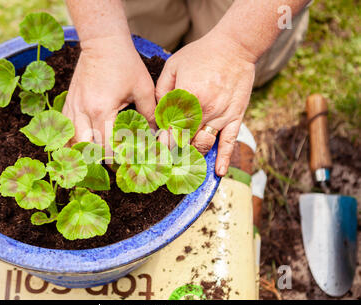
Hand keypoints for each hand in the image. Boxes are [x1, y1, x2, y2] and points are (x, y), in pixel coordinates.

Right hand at [63, 36, 155, 153]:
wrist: (102, 42)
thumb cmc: (125, 63)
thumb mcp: (143, 88)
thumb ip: (149, 113)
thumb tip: (154, 133)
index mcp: (103, 110)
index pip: (106, 146)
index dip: (117, 158)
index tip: (127, 162)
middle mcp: (83, 111)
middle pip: (87, 148)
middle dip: (100, 159)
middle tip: (113, 164)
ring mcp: (73, 107)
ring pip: (72, 141)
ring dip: (84, 151)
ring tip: (96, 158)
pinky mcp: (69, 102)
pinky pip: (65, 128)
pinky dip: (73, 139)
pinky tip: (81, 144)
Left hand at [156, 32, 255, 176]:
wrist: (235, 47)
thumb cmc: (201, 55)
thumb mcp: (173, 66)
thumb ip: (162, 91)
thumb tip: (156, 114)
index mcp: (186, 98)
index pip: (170, 129)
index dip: (161, 144)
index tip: (154, 155)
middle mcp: (203, 110)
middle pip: (184, 141)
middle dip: (173, 154)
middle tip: (164, 165)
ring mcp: (221, 116)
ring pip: (203, 145)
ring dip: (192, 156)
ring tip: (183, 165)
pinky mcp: (235, 117)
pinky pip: (229, 142)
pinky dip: (224, 159)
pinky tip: (219, 172)